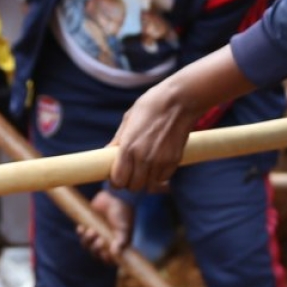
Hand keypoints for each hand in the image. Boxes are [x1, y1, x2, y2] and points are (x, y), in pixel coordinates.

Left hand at [78, 190, 132, 263]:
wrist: (115, 195)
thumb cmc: (123, 213)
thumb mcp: (124, 227)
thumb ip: (122, 240)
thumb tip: (116, 253)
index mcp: (116, 244)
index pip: (108, 259)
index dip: (105, 259)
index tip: (105, 253)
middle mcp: (105, 240)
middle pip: (95, 253)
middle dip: (95, 249)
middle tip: (99, 240)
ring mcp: (96, 233)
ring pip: (87, 245)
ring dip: (87, 241)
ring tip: (91, 231)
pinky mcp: (88, 224)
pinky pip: (81, 234)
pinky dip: (80, 233)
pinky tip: (82, 228)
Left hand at [108, 78, 193, 192]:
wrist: (180, 100)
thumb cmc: (151, 105)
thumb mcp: (129, 119)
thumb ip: (118, 140)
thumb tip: (107, 154)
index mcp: (128, 147)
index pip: (118, 180)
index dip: (115, 181)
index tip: (117, 176)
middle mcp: (144, 158)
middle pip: (133, 186)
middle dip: (130, 182)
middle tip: (130, 173)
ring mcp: (160, 161)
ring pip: (149, 185)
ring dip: (145, 180)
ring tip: (144, 167)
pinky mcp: (174, 160)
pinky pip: (163, 178)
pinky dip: (159, 176)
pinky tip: (157, 164)